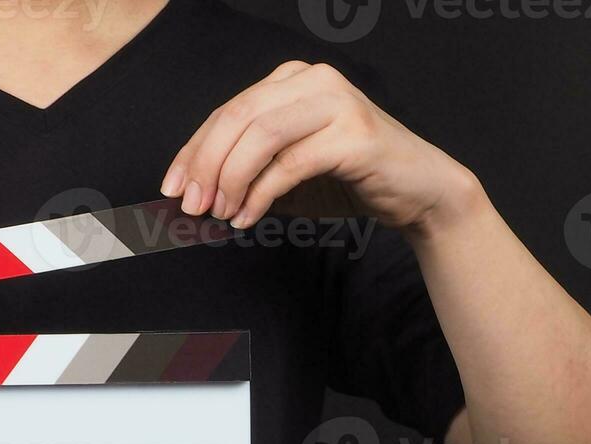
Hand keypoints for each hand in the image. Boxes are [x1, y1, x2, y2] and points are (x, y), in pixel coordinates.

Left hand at [160, 61, 481, 236]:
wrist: (419, 192)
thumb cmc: (351, 180)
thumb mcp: (288, 173)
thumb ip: (247, 173)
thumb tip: (195, 193)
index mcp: (293, 79)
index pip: (228, 111)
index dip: (193, 150)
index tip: (171, 188)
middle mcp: (313, 79)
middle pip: (238, 117)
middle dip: (205, 164)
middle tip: (190, 205)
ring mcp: (336, 102)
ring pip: (260, 135)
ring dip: (230, 179)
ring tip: (219, 213)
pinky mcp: (354, 135)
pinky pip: (290, 163)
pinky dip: (261, 194)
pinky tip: (248, 217)